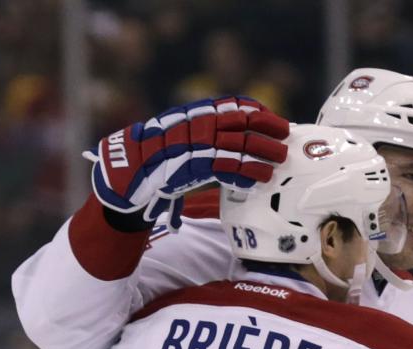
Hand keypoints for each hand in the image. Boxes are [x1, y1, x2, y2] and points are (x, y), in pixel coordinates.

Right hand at [84, 96, 288, 228]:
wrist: (127, 171)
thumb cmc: (159, 154)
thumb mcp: (182, 132)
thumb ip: (207, 129)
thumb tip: (237, 131)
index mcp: (195, 113)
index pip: (233, 104)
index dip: (257, 110)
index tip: (274, 118)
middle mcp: (196, 125)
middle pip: (240, 123)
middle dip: (266, 129)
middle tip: (285, 137)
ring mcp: (194, 146)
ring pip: (237, 147)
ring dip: (261, 154)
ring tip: (277, 162)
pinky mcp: (191, 169)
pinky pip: (224, 170)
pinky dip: (243, 175)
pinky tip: (257, 180)